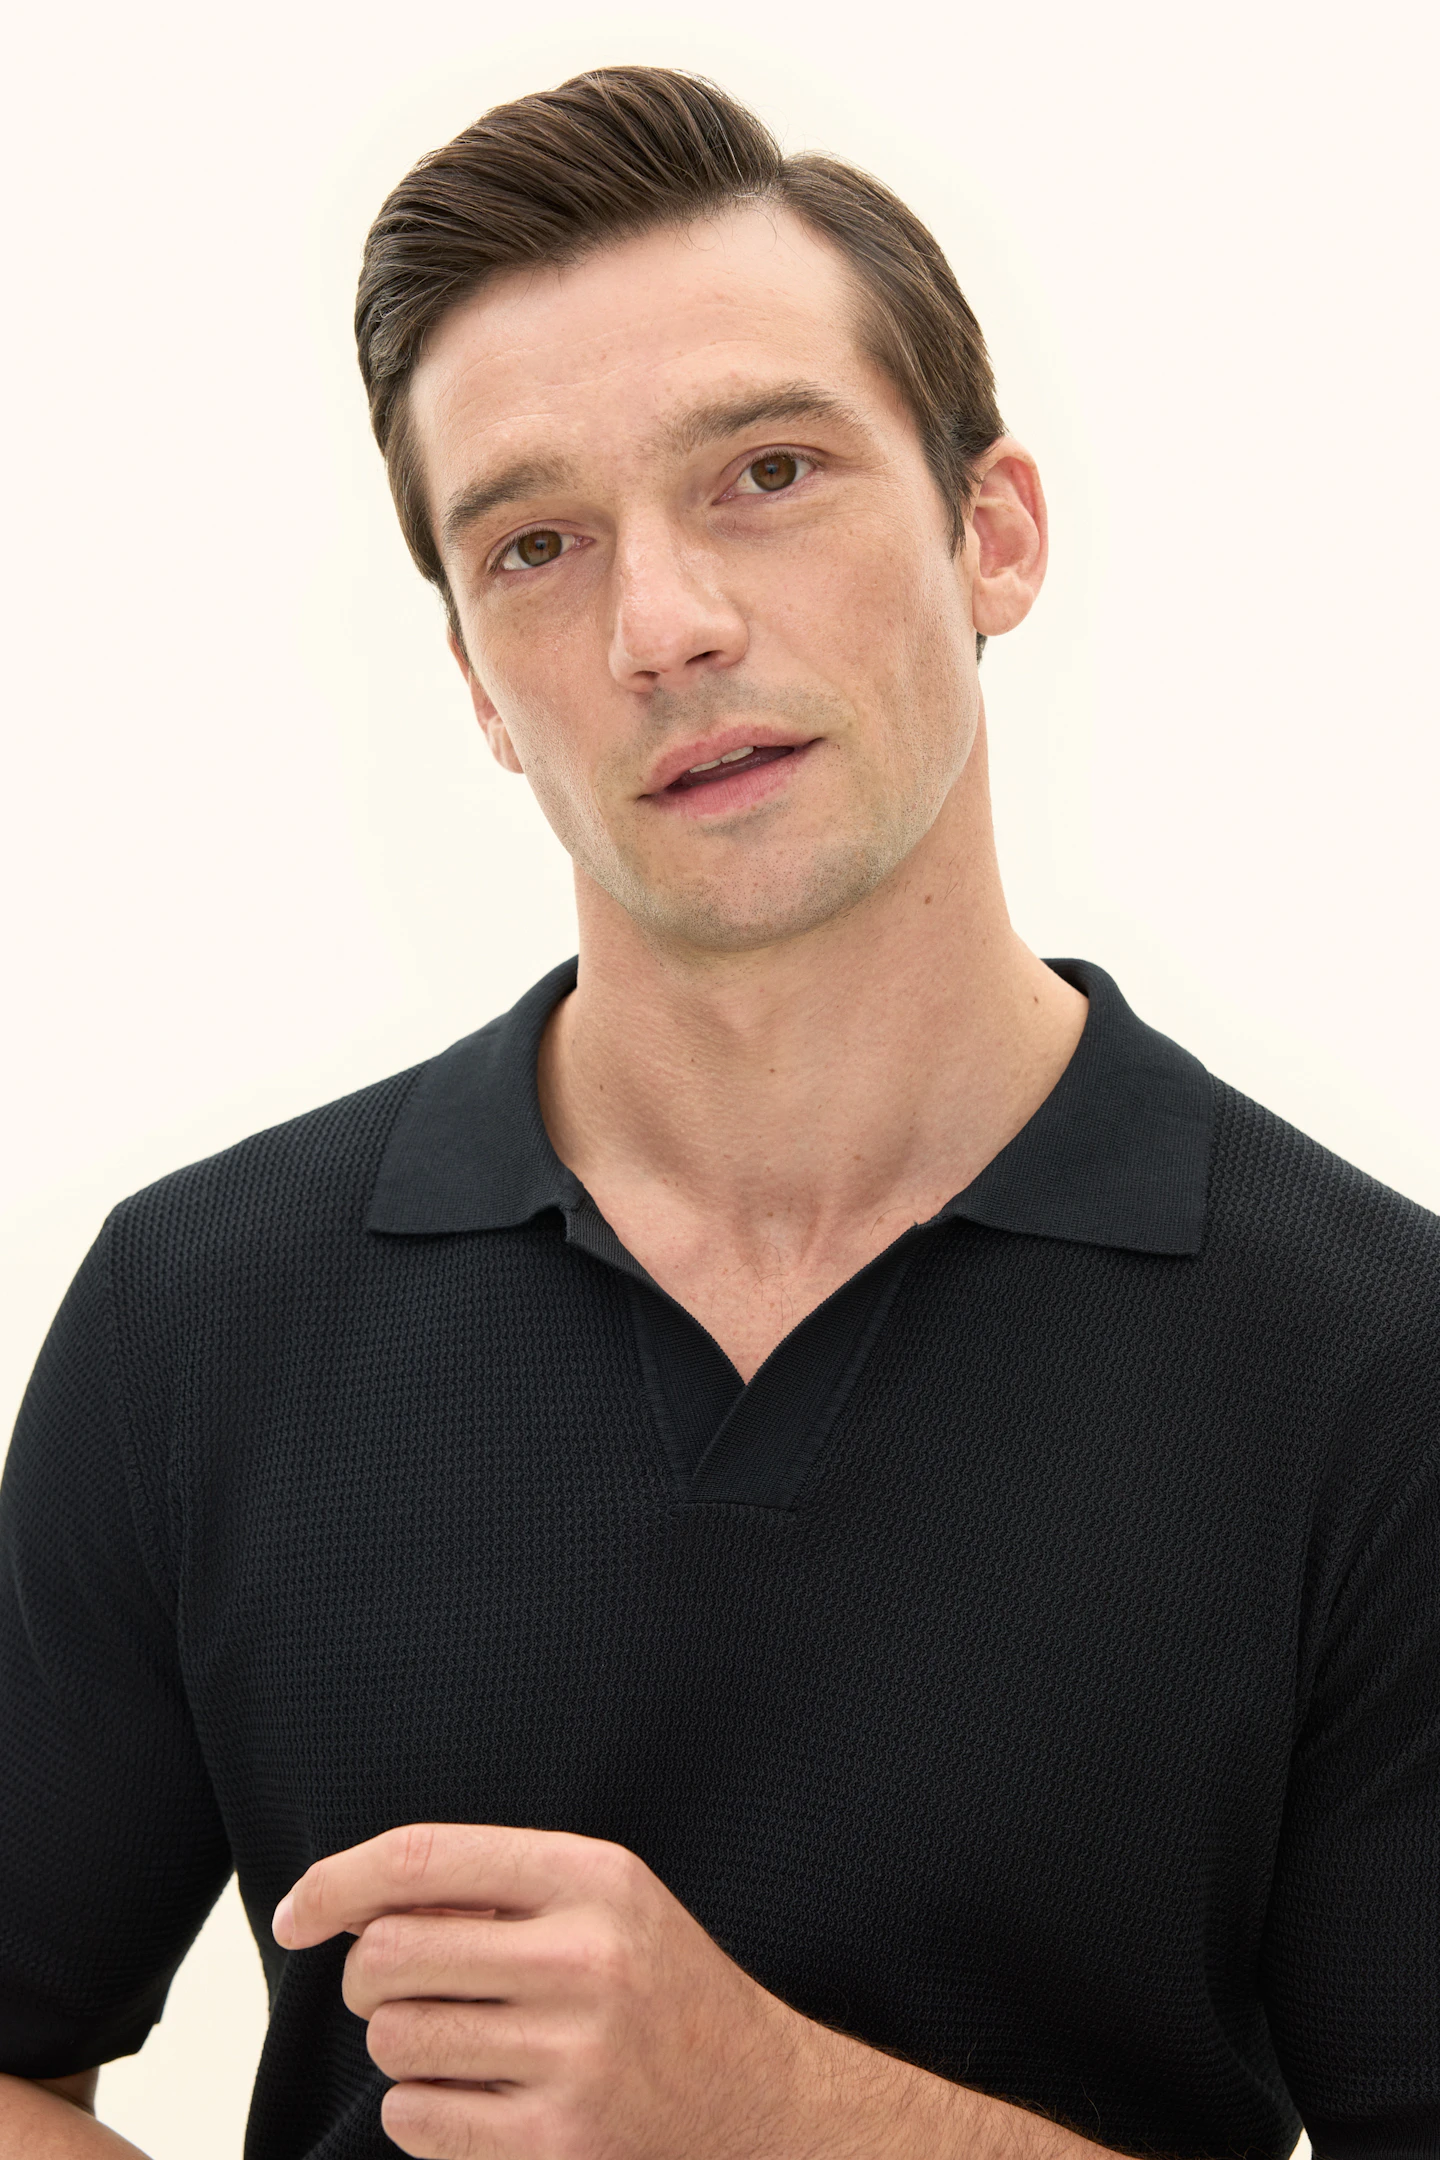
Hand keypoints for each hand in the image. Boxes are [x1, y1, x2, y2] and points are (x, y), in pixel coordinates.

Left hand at [273, 1821, 821, 2159]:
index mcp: (592, 1876)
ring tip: (460, 2041)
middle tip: (403, 1986)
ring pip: (393, 2039)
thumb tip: (352, 1903)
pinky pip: (415, 2118)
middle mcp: (584, 1958)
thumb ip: (494, 1888)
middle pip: (389, 1953)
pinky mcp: (557, 2141)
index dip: (337, 1880)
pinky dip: (419, 2111)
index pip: (423, 1859)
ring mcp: (571, 2056)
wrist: (757, 2097)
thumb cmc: (656, 1985)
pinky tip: (474, 2097)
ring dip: (401, 2045)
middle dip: (368, 1973)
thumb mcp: (602, 1899)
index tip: (293, 1914)